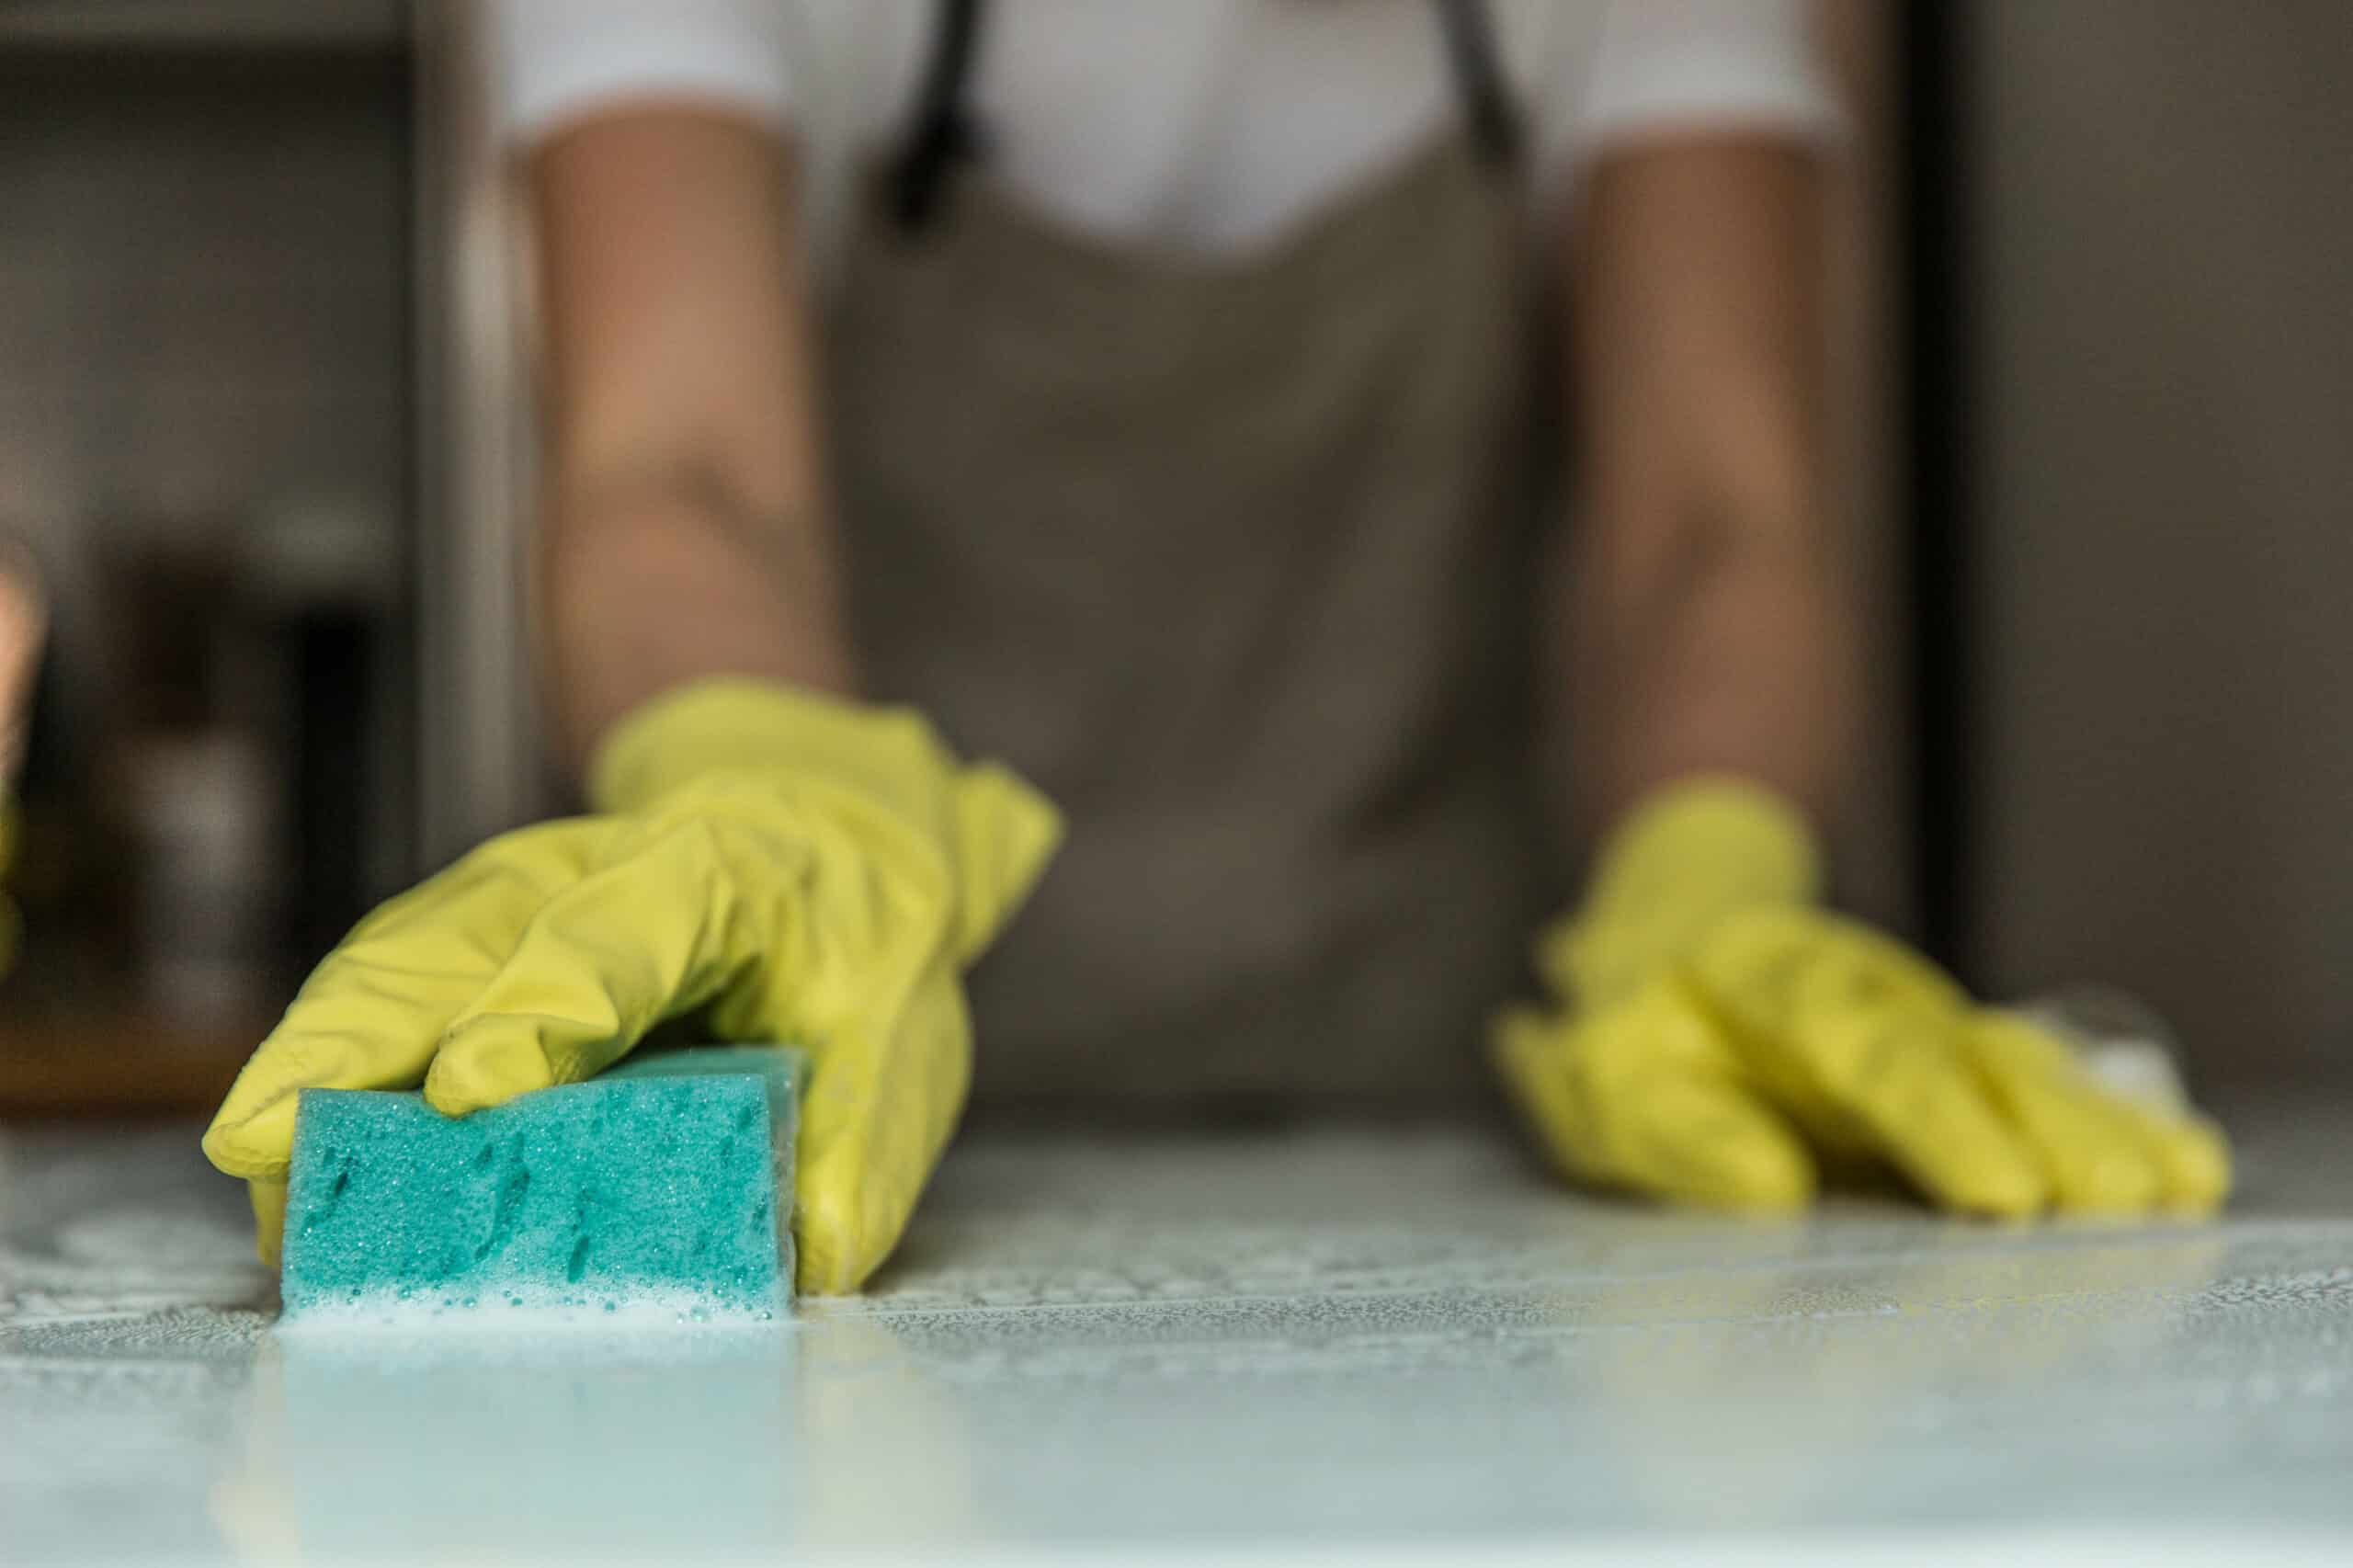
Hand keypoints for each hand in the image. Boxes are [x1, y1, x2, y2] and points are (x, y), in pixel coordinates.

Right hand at [202, 680, 1061, 1290]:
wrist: (827, 826)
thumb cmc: (854, 934)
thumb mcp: (902, 1028)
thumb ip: (860, 1141)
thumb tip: (812, 1254)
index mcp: (720, 874)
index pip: (623, 930)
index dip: (545, 1008)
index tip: (471, 1092)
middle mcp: (595, 867)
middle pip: (463, 936)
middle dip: (363, 1036)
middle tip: (274, 1138)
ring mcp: (520, 891)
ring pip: (402, 955)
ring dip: (320, 1053)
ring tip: (254, 1161)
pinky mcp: (477, 933)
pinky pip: (391, 984)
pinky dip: (330, 1061)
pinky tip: (283, 1145)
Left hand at [1494, 780, 2228, 1214]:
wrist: (1665, 945)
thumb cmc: (1630, 1034)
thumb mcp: (1604, 1081)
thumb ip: (1679, 1131)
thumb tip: (1773, 1188)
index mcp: (1773, 984)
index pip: (1863, 1048)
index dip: (1938, 1120)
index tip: (2002, 1191)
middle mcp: (1870, 994)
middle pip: (1970, 1054)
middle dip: (2052, 1126)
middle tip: (2122, 1200)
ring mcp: (1925, 1021)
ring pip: (2021, 1066)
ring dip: (2100, 1128)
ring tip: (2179, 1187)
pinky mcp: (1958, 1061)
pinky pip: (2040, 1086)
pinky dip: (2112, 1119)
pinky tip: (2185, 1163)